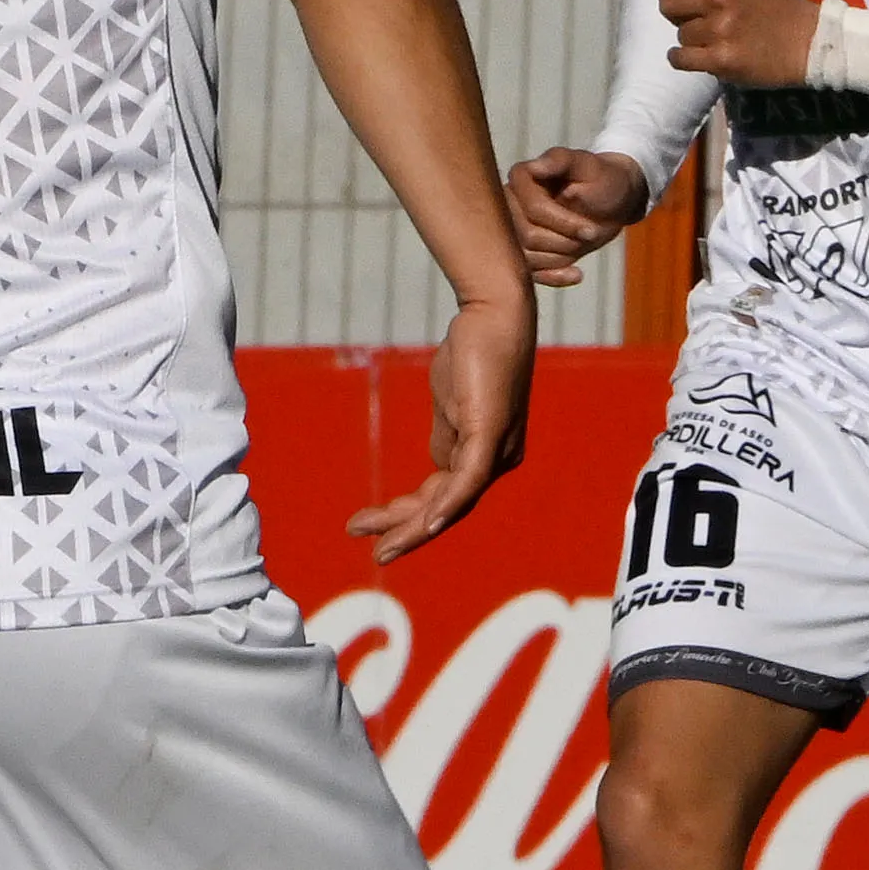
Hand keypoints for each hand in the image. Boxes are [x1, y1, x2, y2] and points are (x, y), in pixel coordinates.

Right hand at [349, 284, 534, 560]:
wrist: (494, 313)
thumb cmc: (474, 353)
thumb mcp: (452, 403)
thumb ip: (447, 435)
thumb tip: (438, 462)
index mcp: (486, 454)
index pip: (445, 497)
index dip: (409, 517)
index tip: (370, 528)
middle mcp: (498, 459)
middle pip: (448, 508)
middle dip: (407, 532)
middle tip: (375, 555)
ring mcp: (498, 449)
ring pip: (455, 503)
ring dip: (415, 528)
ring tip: (379, 547)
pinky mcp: (492, 433)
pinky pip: (467, 480)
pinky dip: (447, 505)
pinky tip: (427, 525)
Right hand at [508, 143, 651, 283]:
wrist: (610, 202)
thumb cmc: (601, 179)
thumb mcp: (588, 165)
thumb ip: (561, 161)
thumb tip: (535, 166)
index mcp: (521, 177)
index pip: (533, 210)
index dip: (564, 223)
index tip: (590, 228)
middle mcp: (509, 203)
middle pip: (528, 237)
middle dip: (565, 241)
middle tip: (589, 233)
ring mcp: (514, 228)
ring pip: (528, 258)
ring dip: (563, 256)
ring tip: (582, 242)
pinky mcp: (523, 250)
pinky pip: (530, 274)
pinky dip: (555, 277)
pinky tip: (576, 274)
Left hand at [653, 0, 815, 85]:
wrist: (806, 40)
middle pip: (667, 5)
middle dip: (678, 11)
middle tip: (697, 14)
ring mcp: (720, 30)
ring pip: (679, 34)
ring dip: (691, 37)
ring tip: (713, 34)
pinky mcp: (722, 59)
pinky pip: (682, 59)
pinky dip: (683, 59)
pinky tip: (697, 55)